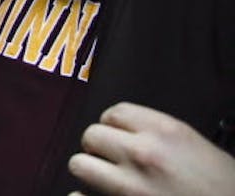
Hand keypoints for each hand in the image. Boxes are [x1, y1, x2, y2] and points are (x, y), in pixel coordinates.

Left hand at [69, 102, 234, 195]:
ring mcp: (130, 184)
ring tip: (101, 177)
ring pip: (79, 164)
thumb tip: (128, 132)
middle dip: (98, 147)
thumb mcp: (195, 146)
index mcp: (165, 131)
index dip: (113, 125)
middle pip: (91, 135)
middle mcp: (143, 153)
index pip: (114, 113)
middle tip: (109, 158)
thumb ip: (158, 135)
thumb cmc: (224, 186)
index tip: (117, 134)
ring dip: (89, 170)